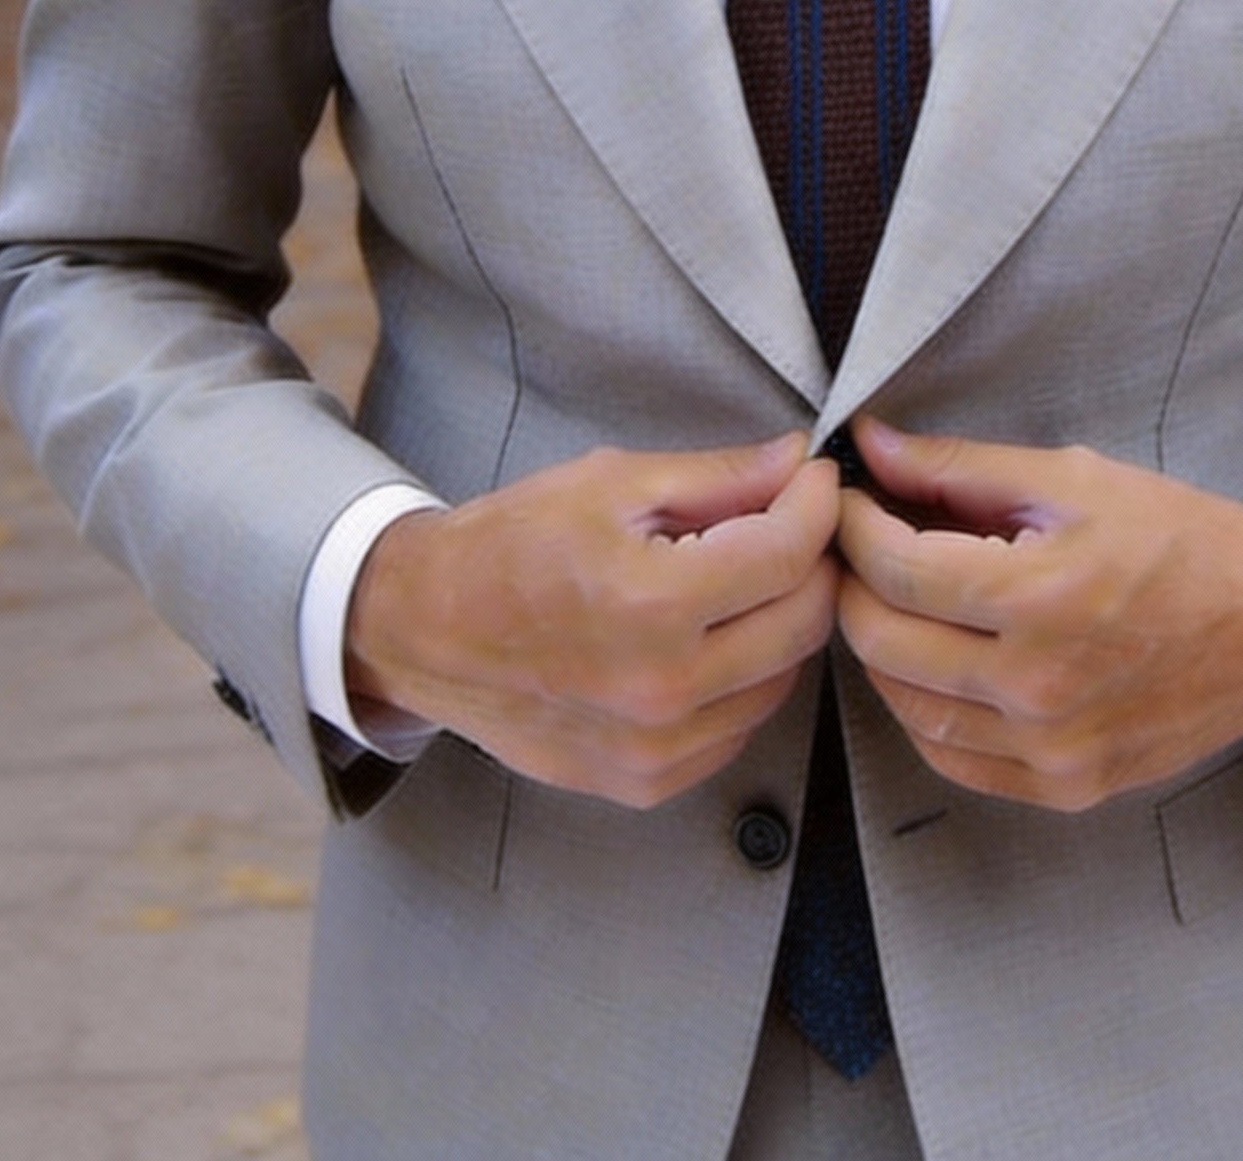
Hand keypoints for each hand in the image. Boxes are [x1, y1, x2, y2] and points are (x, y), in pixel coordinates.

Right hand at [345, 434, 839, 807]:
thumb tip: (796, 461)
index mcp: (653, 603)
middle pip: (803, 622)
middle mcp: (662, 688)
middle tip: (787, 524)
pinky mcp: (645, 782)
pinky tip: (706, 638)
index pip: (789, 554)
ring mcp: (655, 748)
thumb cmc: (510, 546)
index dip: (816, 505)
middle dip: (811, 562)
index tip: (812, 480)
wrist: (426, 628)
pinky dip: (743, 679)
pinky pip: (738, 727)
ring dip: (779, 622)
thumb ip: (718, 477)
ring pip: (781, 680)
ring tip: (739, 580)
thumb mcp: (612, 483)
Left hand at [836, 419, 1242, 811]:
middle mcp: (1038, 686)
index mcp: (1040, 597)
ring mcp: (1051, 748)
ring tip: (895, 601)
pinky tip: (935, 664)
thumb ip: (960, 467)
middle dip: (853, 585)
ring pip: (907, 706)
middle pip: (884, 641)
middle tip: (859, 548)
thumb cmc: (1179, 539)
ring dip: (882, 649)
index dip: (852, 527)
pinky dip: (924, 710)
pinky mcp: (1066, 786)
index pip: (895, 568)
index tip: (846, 501)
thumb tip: (871, 445)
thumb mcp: (1073, 478)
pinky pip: (954, 758)